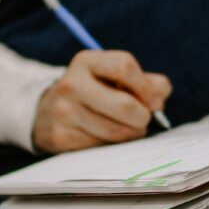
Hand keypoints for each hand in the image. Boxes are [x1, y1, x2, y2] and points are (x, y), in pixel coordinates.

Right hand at [33, 50, 171, 152]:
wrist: (48, 113)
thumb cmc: (96, 93)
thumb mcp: (117, 79)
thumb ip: (148, 84)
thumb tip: (159, 100)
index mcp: (87, 62)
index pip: (125, 66)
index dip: (147, 87)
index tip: (154, 102)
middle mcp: (71, 84)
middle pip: (125, 105)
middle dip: (142, 117)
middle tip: (143, 120)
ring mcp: (63, 111)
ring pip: (116, 131)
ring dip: (131, 134)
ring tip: (128, 129)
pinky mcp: (60, 137)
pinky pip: (101, 147)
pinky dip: (113, 146)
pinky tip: (108, 137)